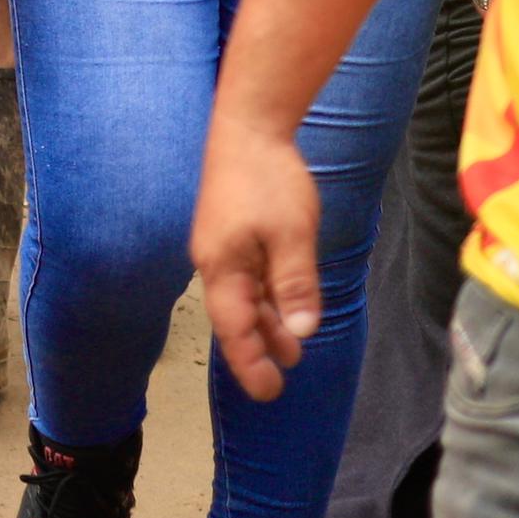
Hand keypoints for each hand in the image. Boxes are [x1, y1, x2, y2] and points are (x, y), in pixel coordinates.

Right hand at [189, 114, 325, 402]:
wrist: (248, 125)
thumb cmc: (267, 178)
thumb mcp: (291, 234)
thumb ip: (294, 285)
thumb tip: (301, 333)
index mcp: (222, 267)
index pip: (234, 330)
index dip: (250, 363)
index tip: (270, 392)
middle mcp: (217, 262)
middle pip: (236, 317)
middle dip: (258, 349)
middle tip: (281, 379)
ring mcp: (224, 246)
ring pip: (245, 297)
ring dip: (267, 323)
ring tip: (292, 349)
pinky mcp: (235, 231)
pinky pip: (250, 276)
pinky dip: (267, 296)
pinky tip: (285, 304)